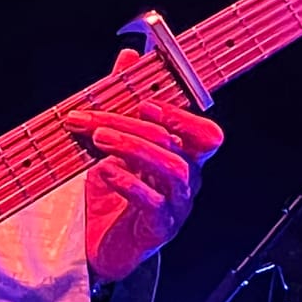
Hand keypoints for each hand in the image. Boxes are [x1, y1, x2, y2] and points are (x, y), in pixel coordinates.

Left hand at [70, 50, 224, 284]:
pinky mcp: (160, 228)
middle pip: (177, 145)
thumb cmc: (114, 195)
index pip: (205, 134)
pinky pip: (153, 203)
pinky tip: (105, 171)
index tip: (145, 102)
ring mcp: (177, 206)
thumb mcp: (114, 143)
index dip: (181, 116)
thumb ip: (123, 101)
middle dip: (135, 127)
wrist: (100, 245)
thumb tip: (129, 56)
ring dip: (134, 148)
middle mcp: (187, 181)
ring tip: (100, 140)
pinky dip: (128, 182)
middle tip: (97, 122)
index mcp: (184, 158)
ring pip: (172, 170)